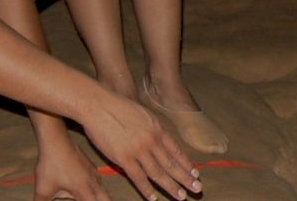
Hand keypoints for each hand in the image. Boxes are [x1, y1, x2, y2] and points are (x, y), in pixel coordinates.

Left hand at [34, 142, 110, 200]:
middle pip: (106, 199)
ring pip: (102, 190)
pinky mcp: (91, 166)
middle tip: (89, 199)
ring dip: (97, 196)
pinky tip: (82, 186)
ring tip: (85, 196)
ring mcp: (94, 173)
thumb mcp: (43, 189)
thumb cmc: (51, 165)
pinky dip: (93, 187)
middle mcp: (93, 183)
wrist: (56, 141)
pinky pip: (97, 180)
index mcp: (84, 191)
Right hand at [82, 99, 198, 200]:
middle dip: (186, 178)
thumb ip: (151, 128)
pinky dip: (146, 189)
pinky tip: (153, 198)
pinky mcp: (123, 158)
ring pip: (158, 173)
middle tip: (197, 188)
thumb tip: (158, 138)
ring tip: (182, 196)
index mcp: (157, 129)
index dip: (186, 163)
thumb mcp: (142, 114)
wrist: (98, 105)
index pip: (176, 150)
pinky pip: (138, 177)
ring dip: (171, 186)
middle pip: (171, 163)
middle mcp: (151, 140)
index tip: (195, 173)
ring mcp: (138, 150)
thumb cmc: (116, 106)